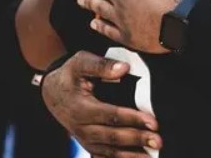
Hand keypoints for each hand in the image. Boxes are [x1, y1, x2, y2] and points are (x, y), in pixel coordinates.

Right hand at [41, 51, 161, 157]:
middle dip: (137, 139)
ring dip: (131, 155)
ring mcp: (83, 139)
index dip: (133, 119)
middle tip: (158, 141)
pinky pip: (103, 157)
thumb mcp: (81, 62)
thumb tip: (124, 69)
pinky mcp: (87, 144)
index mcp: (81, 108)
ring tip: (152, 155)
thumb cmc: (71, 74)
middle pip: (112, 137)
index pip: (111, 115)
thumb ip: (102, 65)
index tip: (153, 122)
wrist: (52, 91)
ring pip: (109, 151)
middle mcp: (81, 127)